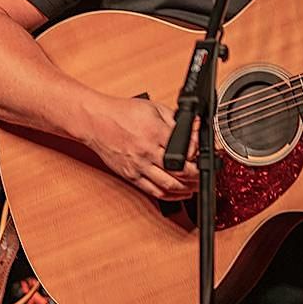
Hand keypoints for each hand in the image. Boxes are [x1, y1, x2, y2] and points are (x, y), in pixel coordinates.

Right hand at [82, 95, 201, 201]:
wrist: (96, 122)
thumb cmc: (122, 113)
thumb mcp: (153, 108)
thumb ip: (175, 119)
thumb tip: (195, 125)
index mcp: (155, 132)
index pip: (186, 149)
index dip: (199, 154)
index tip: (207, 154)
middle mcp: (147, 151)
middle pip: (181, 171)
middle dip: (197, 175)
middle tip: (206, 174)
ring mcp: (138, 166)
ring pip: (169, 185)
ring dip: (187, 189)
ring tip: (196, 186)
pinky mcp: (131, 176)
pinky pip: (153, 191)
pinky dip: (170, 196)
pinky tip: (179, 193)